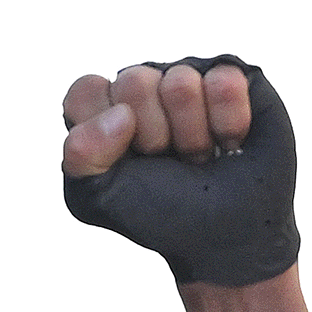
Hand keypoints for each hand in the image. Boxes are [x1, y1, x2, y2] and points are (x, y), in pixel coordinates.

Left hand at [59, 55, 297, 287]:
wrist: (229, 234)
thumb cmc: (165, 215)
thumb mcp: (100, 199)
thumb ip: (80, 155)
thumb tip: (121, 114)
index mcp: (104, 114)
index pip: (87, 91)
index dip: (106, 131)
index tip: (128, 162)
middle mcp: (143, 92)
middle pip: (134, 82)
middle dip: (155, 135)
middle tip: (171, 162)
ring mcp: (186, 80)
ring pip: (180, 81)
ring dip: (194, 135)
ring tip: (201, 157)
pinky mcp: (229, 78)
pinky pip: (223, 79)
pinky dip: (229, 122)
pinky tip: (230, 141)